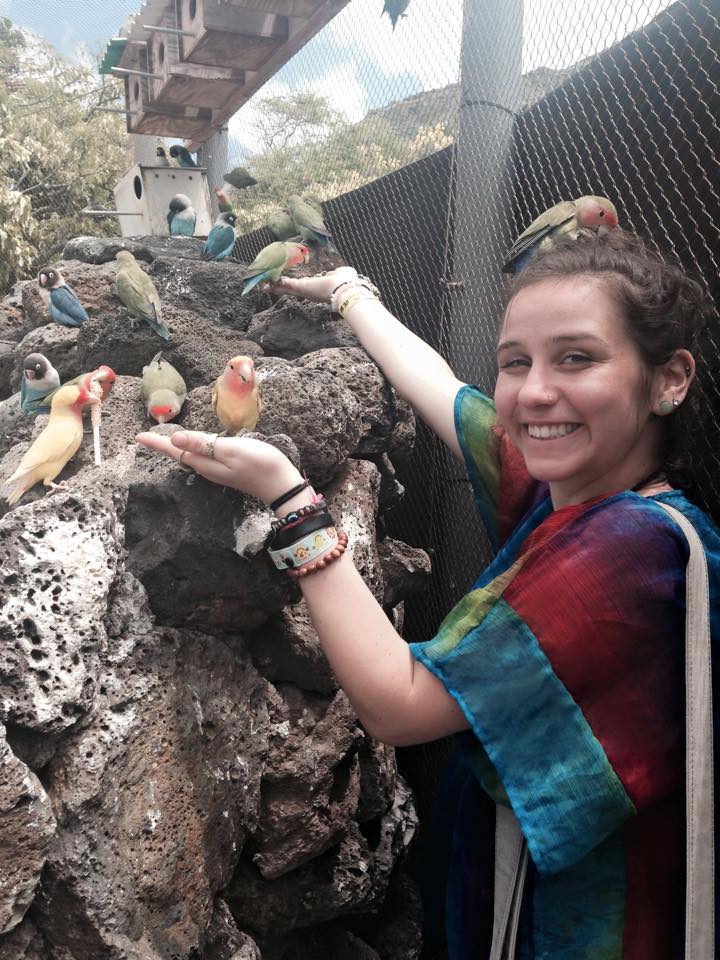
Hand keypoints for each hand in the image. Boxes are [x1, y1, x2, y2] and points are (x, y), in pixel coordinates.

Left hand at [135, 430, 301, 504]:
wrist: (281, 484)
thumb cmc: (260, 463)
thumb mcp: (230, 450)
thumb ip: (202, 444)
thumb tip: (174, 439)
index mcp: (204, 462)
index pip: (175, 450)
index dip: (156, 442)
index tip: (137, 437)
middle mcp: (207, 467)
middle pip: (179, 454)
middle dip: (162, 446)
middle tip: (145, 438)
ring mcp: (217, 469)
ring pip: (190, 456)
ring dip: (175, 448)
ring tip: (162, 441)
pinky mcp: (227, 467)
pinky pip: (203, 456)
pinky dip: (193, 449)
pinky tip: (192, 446)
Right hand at [263, 266, 358, 302]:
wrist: (346, 291)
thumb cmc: (347, 283)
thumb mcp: (340, 274)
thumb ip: (335, 274)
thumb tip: (333, 274)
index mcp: (317, 288)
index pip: (302, 287)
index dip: (293, 285)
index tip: (285, 284)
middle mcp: (309, 292)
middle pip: (290, 290)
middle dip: (279, 288)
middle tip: (267, 287)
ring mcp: (305, 290)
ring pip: (287, 288)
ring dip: (275, 286)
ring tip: (264, 286)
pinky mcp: (303, 287)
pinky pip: (288, 285)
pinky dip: (279, 284)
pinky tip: (268, 284)